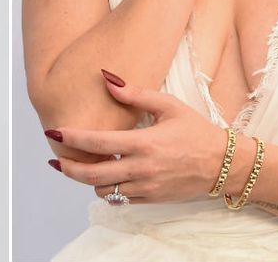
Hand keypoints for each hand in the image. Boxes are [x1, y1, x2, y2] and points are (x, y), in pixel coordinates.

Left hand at [46, 70, 228, 203]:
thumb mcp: (169, 106)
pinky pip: (120, 199)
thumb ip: (135, 94)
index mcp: (144, 143)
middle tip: (55, 160)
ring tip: (85, 165)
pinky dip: (109, 190)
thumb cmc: (196, 131)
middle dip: (68, 169)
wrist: (224, 164)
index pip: (97, 143)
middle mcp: (143, 168)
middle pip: (92, 175)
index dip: (71, 139)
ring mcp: (147, 187)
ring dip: (90, 179)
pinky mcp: (152, 199)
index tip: (53, 133)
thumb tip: (107, 78)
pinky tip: (109, 176)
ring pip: (104, 190)